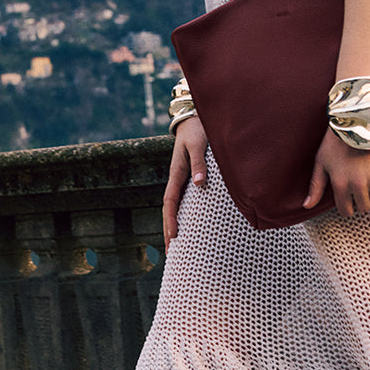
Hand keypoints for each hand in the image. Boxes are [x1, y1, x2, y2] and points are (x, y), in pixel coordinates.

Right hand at [163, 115, 207, 251]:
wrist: (195, 116)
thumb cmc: (198, 129)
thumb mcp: (198, 144)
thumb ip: (199, 163)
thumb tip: (200, 185)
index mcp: (177, 172)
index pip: (170, 201)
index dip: (171, 220)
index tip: (174, 237)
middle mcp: (178, 178)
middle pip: (171, 209)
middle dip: (169, 231)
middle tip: (171, 254)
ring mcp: (183, 178)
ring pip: (177, 206)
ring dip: (175, 225)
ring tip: (178, 246)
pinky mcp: (191, 176)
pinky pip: (185, 199)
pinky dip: (184, 214)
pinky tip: (190, 224)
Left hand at [304, 126, 369, 218]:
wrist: (356, 121)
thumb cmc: (335, 142)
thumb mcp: (321, 162)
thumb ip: (316, 187)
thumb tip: (307, 206)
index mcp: (340, 184)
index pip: (347, 211)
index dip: (346, 207)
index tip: (347, 200)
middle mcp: (358, 184)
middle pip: (363, 208)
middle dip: (360, 201)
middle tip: (358, 189)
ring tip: (368, 182)